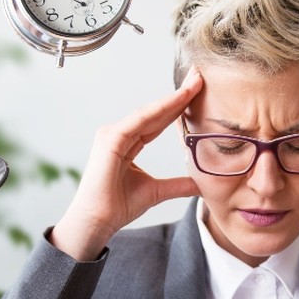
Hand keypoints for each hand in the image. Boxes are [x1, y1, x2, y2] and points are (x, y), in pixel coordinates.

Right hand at [50, 69, 202, 260]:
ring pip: (149, 113)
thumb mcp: (156, 191)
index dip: (178, 106)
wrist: (97, 222)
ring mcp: (113, 135)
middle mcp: (119, 134)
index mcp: (127, 142)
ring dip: (173, 98)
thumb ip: (178, 185)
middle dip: (179, 94)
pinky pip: (138, 121)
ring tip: (194, 84)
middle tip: (199, 76)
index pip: (159, 120)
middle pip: (155, 111)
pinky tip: (177, 100)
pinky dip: (158, 110)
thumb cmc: (117, 206)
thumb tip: (201, 184)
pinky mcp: (110, 140)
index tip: (198, 91)